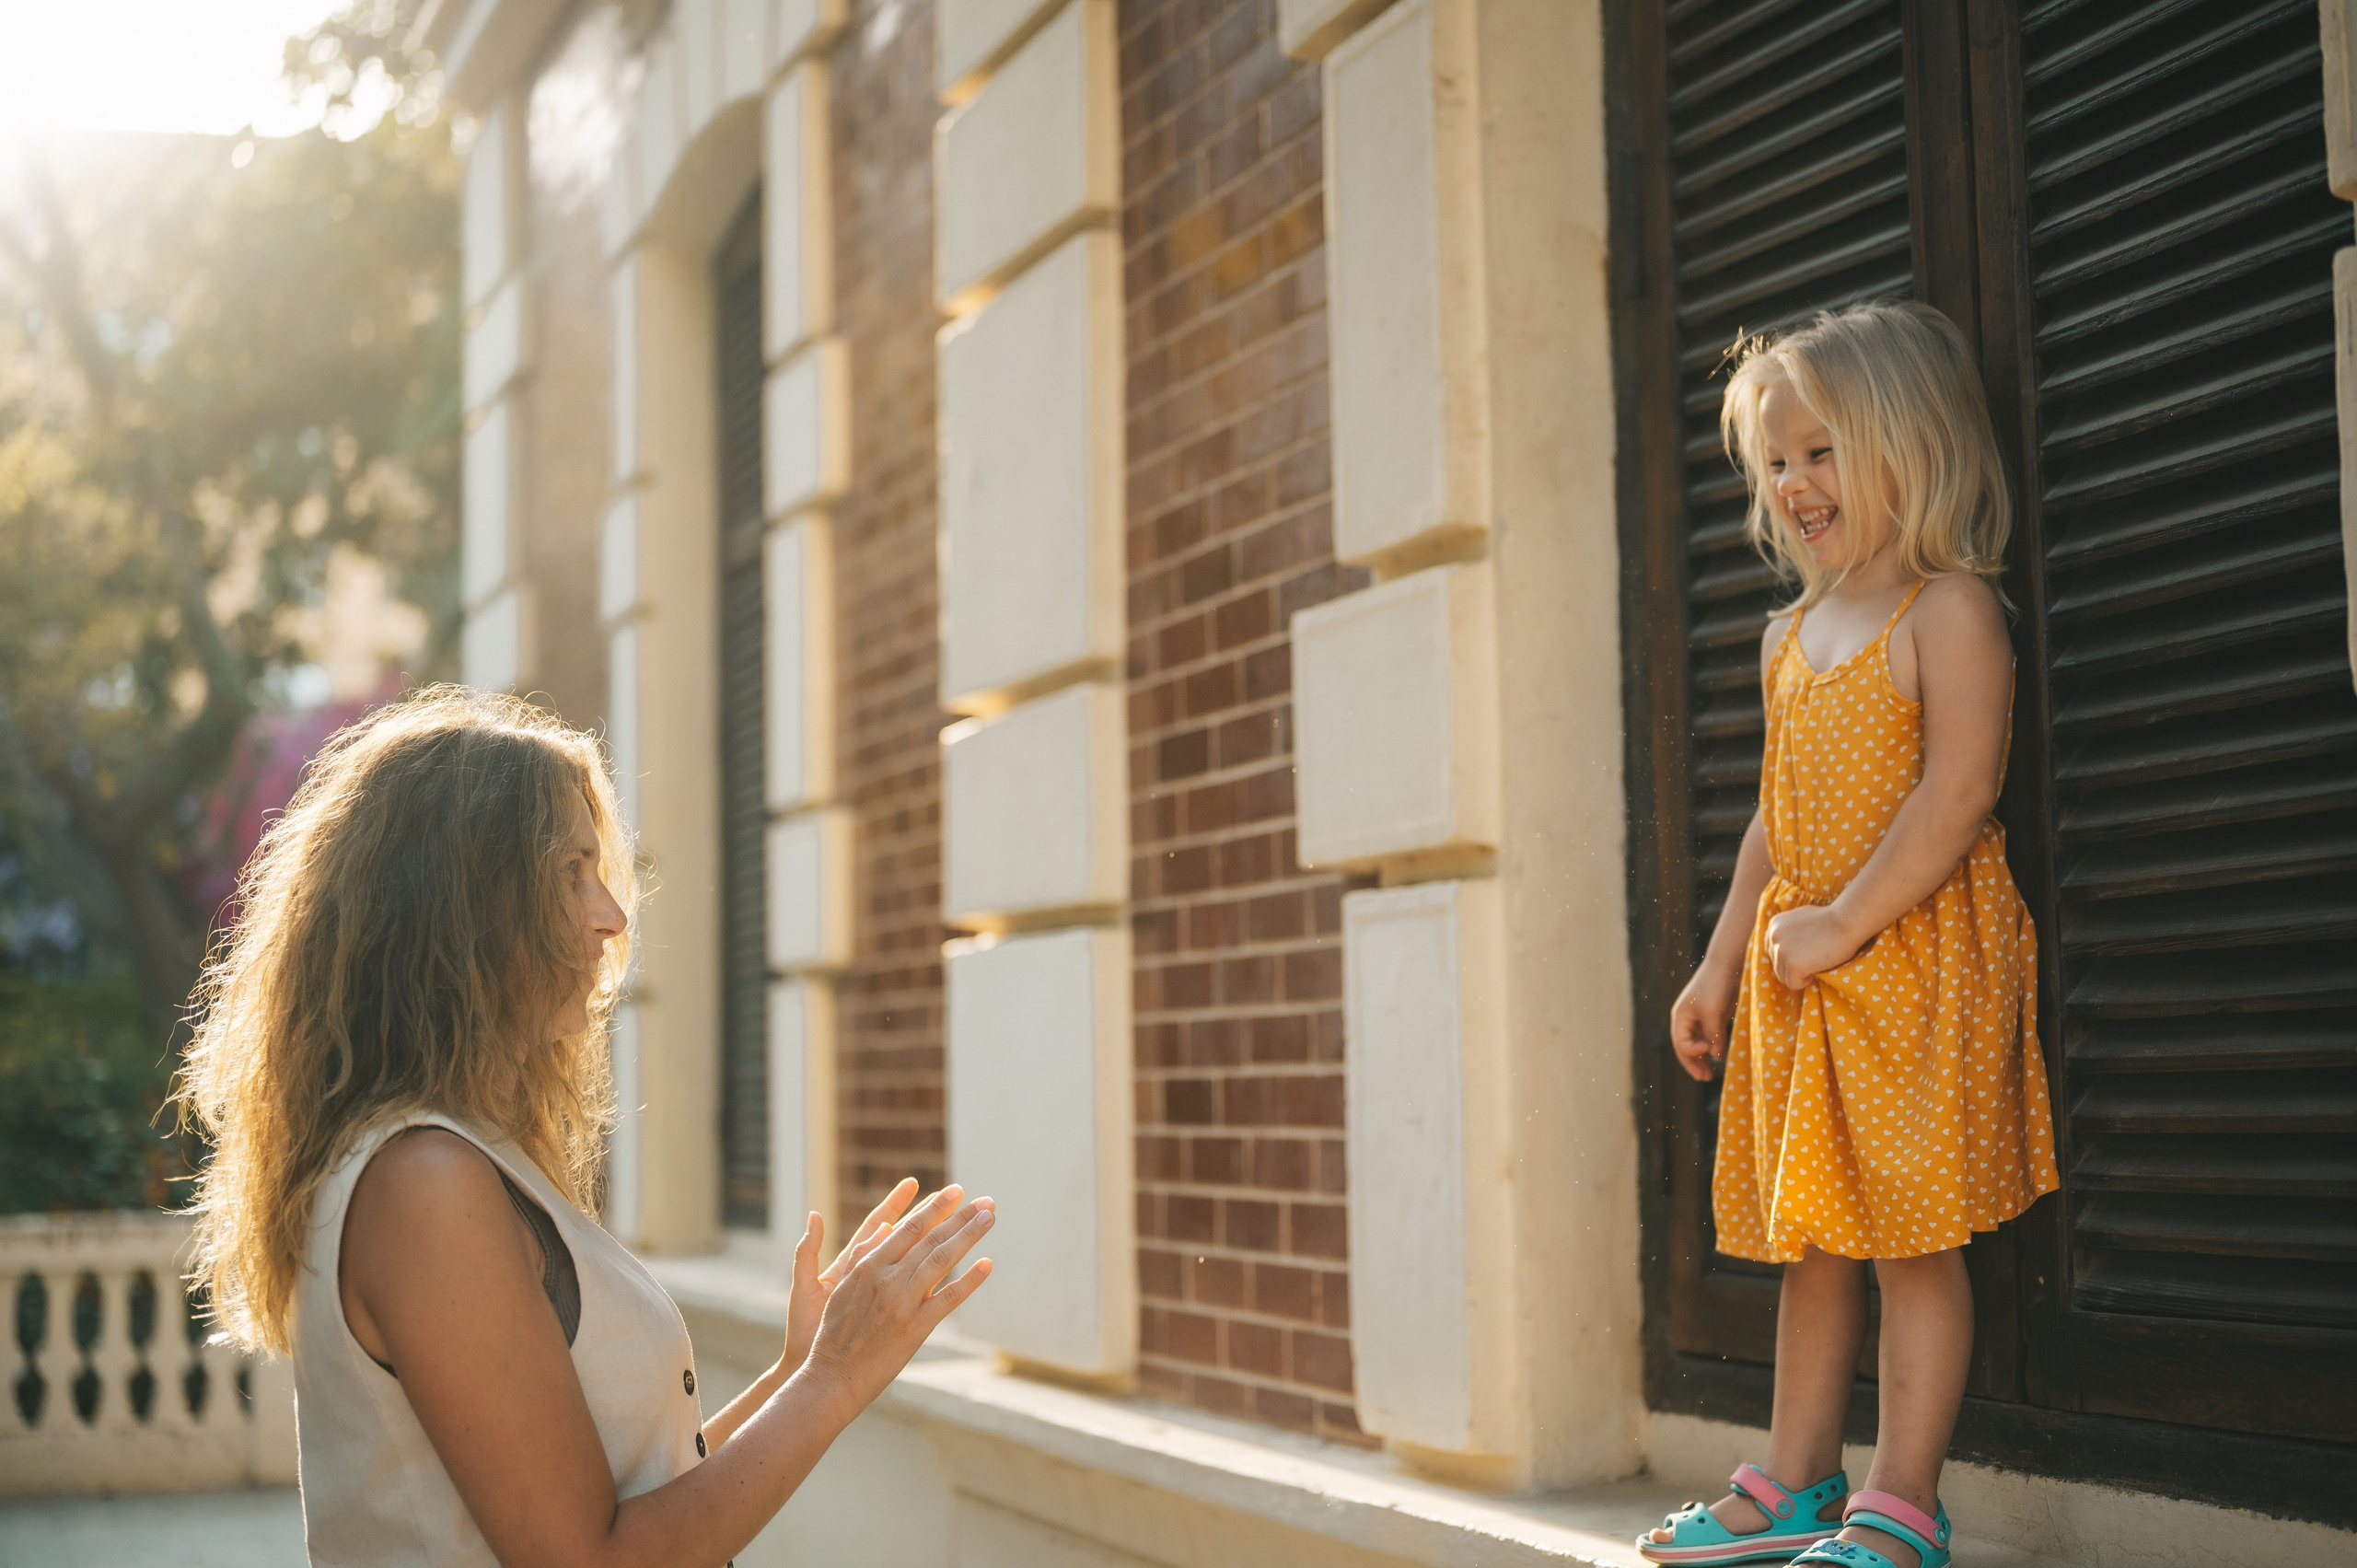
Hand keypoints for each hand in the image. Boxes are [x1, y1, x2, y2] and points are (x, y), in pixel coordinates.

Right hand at [798, 1184, 994, 1416]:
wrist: (832, 1377)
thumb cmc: (835, 1333)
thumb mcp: (842, 1287)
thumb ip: (864, 1256)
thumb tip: (886, 1226)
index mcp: (868, 1266)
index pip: (909, 1228)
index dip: (934, 1207)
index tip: (955, 1191)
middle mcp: (887, 1278)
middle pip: (931, 1238)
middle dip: (961, 1216)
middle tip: (986, 1201)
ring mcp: (902, 1302)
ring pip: (942, 1260)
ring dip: (969, 1236)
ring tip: (990, 1218)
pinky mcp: (915, 1328)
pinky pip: (948, 1299)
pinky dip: (969, 1281)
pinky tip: (987, 1264)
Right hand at [1670, 961, 1738, 1080]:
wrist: (1727, 965)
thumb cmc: (1715, 987)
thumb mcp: (1712, 1013)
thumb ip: (1713, 1036)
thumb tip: (1716, 1057)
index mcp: (1680, 1017)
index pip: (1681, 1043)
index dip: (1692, 1052)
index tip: (1708, 1051)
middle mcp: (1687, 1019)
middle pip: (1685, 1047)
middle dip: (1693, 1063)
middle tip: (1704, 1078)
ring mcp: (1699, 1018)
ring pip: (1697, 1044)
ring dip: (1702, 1059)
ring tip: (1709, 1074)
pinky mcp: (1713, 1016)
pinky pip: (1709, 1037)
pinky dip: (1712, 1049)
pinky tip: (1718, 1057)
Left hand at [1765, 905, 1863, 988]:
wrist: (1846, 921)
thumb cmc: (1831, 920)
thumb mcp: (1801, 919)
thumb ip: (1788, 932)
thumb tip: (1785, 948)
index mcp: (1774, 925)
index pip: (1772, 951)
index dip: (1790, 957)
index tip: (1806, 953)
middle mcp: (1773, 937)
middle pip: (1777, 965)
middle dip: (1793, 967)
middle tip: (1814, 959)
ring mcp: (1781, 951)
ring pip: (1783, 977)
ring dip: (1799, 975)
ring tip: (1816, 964)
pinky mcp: (1792, 964)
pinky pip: (1793, 984)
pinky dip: (1805, 982)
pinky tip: (1818, 969)